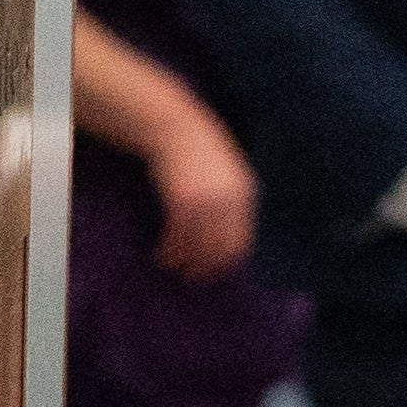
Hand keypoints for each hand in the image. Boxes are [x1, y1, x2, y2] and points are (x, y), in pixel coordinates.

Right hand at [146, 112, 259, 278]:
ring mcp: (207, 201)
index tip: (211, 273)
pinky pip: (177, 236)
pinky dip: (169, 250)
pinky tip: (161, 255)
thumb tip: (225, 239)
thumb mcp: (226, 176)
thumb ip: (231, 203)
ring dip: (184, 263)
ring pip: (197, 247)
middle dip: (205, 268)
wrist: (175, 128)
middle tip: (190, 278)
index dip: (225, 262)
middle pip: (221, 249)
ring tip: (172, 268)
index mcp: (245, 195)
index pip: (241, 242)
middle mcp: (230, 201)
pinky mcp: (183, 200)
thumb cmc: (198, 153)